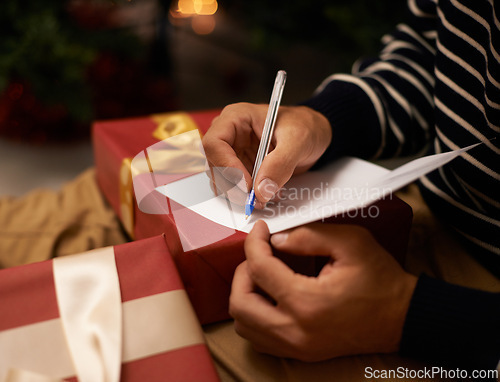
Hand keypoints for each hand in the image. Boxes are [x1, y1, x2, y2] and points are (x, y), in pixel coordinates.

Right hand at [202, 103, 330, 206]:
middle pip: (214, 165)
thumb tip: (261, 190)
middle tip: (255, 199)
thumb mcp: (298, 140)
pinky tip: (266, 194)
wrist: (314, 135)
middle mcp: (230, 135)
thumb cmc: (305, 126)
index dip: (226, 166)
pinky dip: (248, 196)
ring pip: (222, 180)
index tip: (246, 184)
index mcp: (236, 118)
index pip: (214, 143)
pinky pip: (235, 187)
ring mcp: (233, 153)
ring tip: (266, 195)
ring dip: (240, 194)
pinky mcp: (241, 169)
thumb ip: (280, 163)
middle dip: (233, 186)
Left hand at [229, 221, 416, 361]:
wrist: (402, 317)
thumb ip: (308, 236)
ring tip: (263, 274)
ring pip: (244, 324)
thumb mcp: (351, 243)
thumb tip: (276, 239)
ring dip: (246, 294)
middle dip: (243, 271)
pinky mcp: (300, 353)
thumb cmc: (380, 279)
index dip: (254, 242)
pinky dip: (254, 315)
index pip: (259, 268)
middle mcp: (295, 331)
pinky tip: (270, 297)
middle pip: (240, 302)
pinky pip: (258, 338)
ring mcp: (296, 347)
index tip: (261, 229)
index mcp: (307, 302)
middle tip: (259, 254)